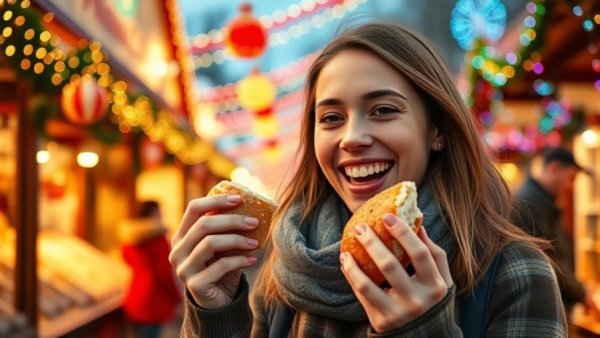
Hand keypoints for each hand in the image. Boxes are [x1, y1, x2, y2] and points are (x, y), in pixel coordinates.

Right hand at [168, 194, 259, 308]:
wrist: (219, 303)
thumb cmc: (222, 269)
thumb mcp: (224, 246)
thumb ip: (229, 230)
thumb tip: (252, 210)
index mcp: (182, 236)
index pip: (193, 208)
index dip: (216, 200)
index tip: (239, 199)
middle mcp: (177, 250)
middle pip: (203, 225)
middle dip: (232, 220)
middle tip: (254, 222)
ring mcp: (183, 268)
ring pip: (210, 243)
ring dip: (237, 240)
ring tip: (256, 243)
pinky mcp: (194, 284)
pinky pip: (220, 265)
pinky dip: (240, 260)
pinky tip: (252, 260)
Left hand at [340, 213, 452, 332]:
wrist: (424, 335)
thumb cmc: (430, 298)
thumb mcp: (440, 278)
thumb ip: (434, 253)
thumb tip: (418, 225)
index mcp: (435, 286)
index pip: (419, 253)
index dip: (403, 232)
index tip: (387, 216)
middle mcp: (418, 301)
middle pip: (390, 266)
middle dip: (372, 242)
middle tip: (361, 227)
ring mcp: (398, 313)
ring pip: (369, 284)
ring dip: (353, 263)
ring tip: (346, 248)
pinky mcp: (382, 321)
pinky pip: (361, 295)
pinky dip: (351, 276)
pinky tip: (346, 263)